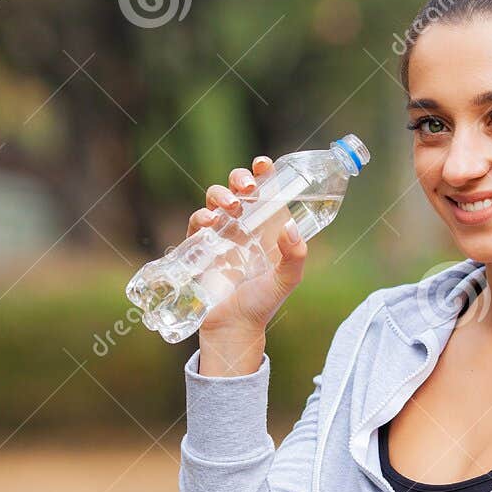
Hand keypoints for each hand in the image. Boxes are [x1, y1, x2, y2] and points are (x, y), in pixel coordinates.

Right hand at [189, 155, 308, 338]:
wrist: (233, 326)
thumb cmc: (261, 303)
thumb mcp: (285, 280)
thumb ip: (295, 256)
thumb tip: (290, 227)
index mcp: (266, 226)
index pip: (266, 190)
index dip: (263, 173)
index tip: (264, 165)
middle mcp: (243, 225)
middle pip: (238, 188)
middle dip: (239, 179)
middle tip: (246, 187)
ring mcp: (220, 234)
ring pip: (215, 199)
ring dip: (220, 194)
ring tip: (230, 206)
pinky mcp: (199, 245)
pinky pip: (196, 222)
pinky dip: (201, 216)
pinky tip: (210, 223)